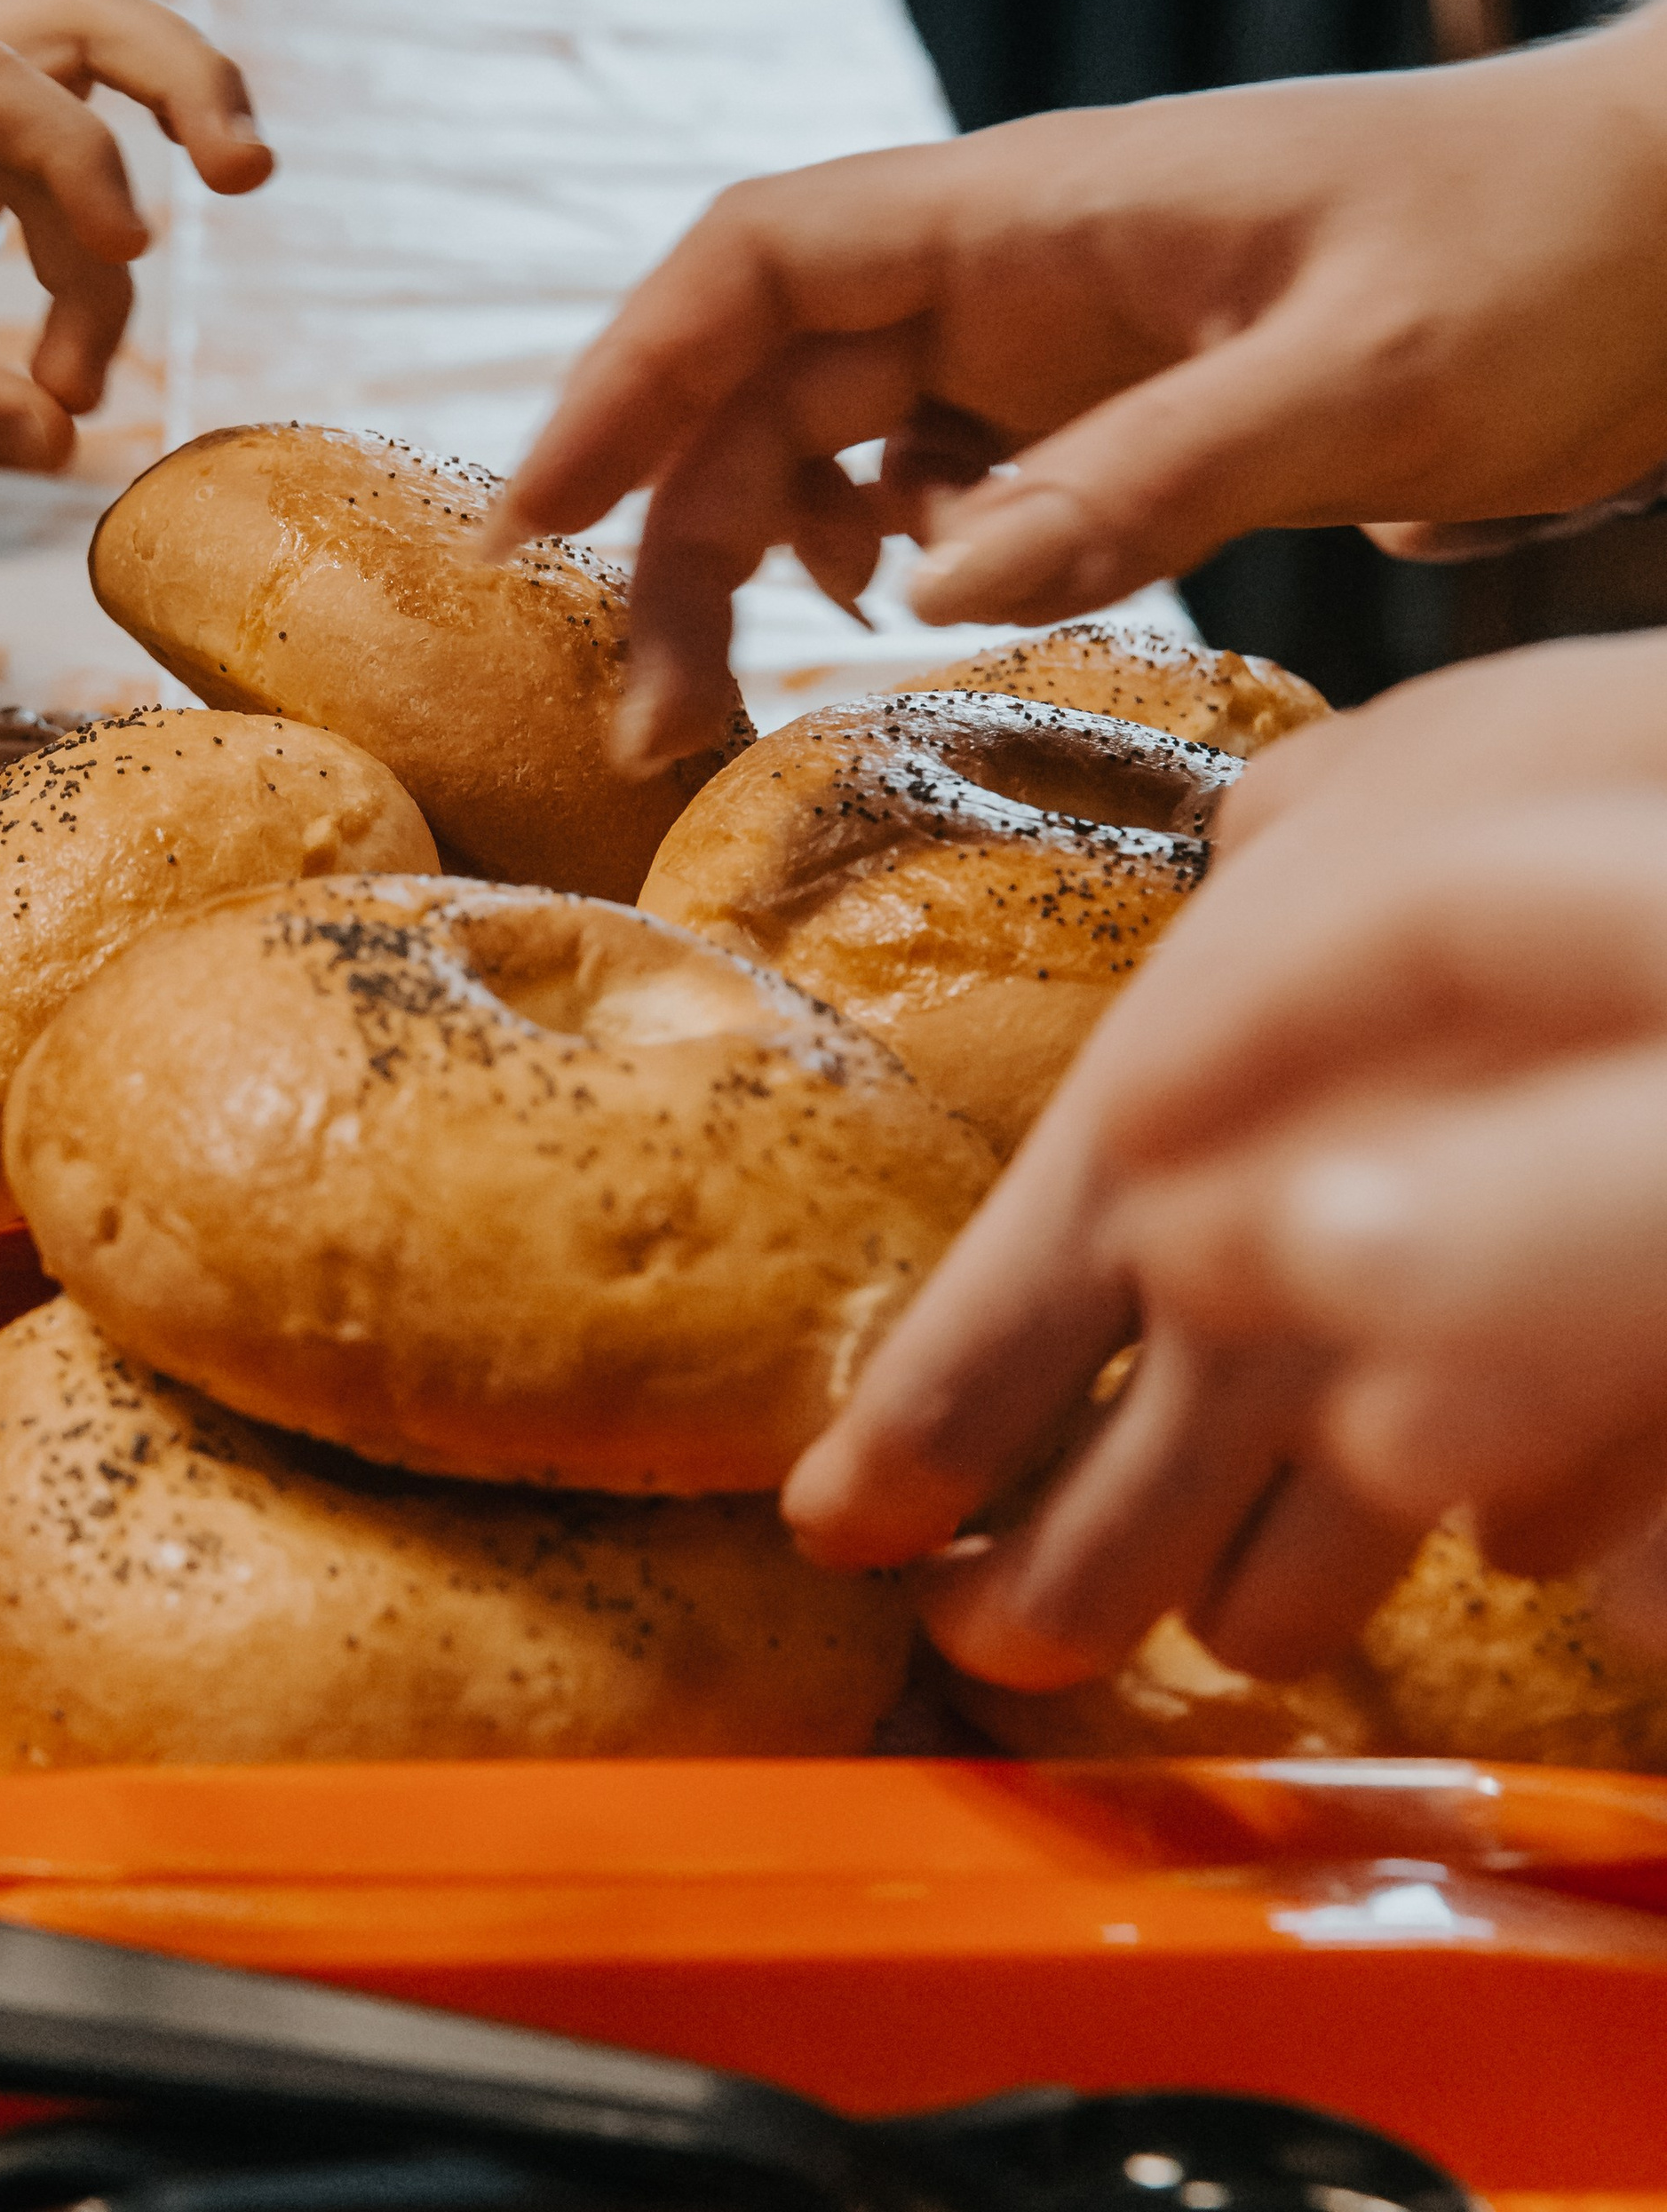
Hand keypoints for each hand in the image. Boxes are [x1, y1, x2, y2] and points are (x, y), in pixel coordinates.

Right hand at [489, 2, 1666, 770]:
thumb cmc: (1546, 252)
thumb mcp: (1361, 378)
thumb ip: (1143, 479)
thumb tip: (914, 597)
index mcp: (1040, 207)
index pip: (762, 258)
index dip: (627, 373)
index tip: (539, 518)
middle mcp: (1017, 262)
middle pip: (768, 376)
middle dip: (679, 529)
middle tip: (654, 719)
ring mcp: (1061, 332)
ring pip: (837, 434)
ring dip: (760, 557)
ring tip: (734, 708)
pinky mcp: (1113, 401)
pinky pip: (941, 473)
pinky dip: (885, 551)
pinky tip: (896, 623)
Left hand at [782, 685, 1666, 1684]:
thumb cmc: (1551, 792)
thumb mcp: (1356, 789)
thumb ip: (1272, 853)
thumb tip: (1259, 848)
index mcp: (1138, 1150)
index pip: (960, 1378)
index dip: (885, 1482)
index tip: (839, 1531)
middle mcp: (1251, 1305)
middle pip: (1095, 1560)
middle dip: (1030, 1609)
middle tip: (993, 1622)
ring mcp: (1422, 1399)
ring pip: (1278, 1608)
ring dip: (1234, 1599)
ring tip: (1217, 1579)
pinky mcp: (1572, 1452)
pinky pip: (1489, 1553)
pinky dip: (1463, 1528)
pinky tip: (1461, 1463)